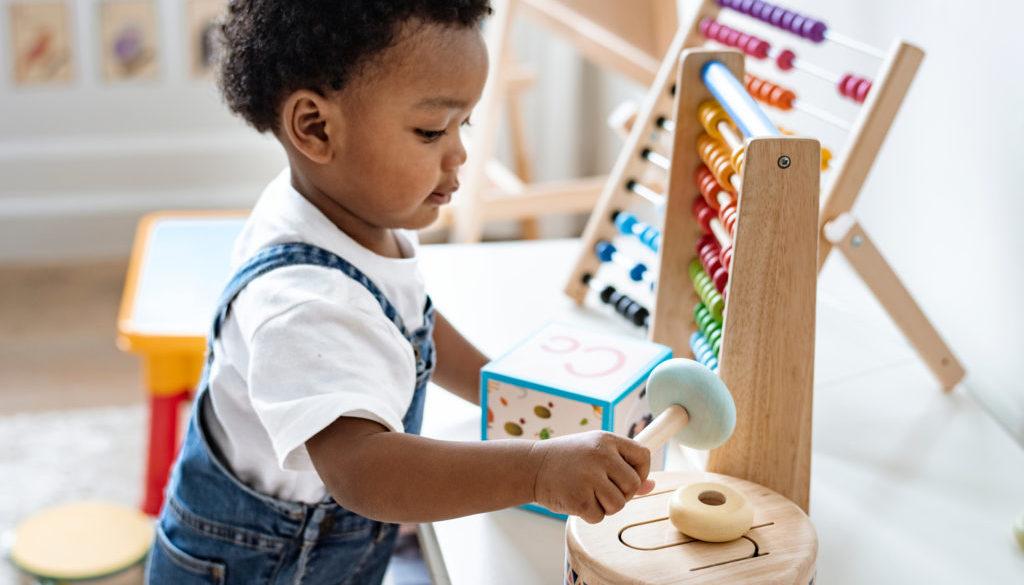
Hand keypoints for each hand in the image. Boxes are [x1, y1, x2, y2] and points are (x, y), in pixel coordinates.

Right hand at [530, 431, 655, 523]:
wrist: (531, 467)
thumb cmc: (566, 459)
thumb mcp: (594, 453)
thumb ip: (622, 466)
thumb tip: (651, 485)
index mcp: (607, 440)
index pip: (643, 456)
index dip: (642, 472)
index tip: (627, 479)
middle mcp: (601, 455)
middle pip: (633, 485)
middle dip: (622, 493)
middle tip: (601, 489)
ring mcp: (590, 477)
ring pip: (619, 504)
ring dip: (605, 506)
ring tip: (587, 493)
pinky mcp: (579, 498)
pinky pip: (599, 516)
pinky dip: (589, 514)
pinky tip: (575, 499)